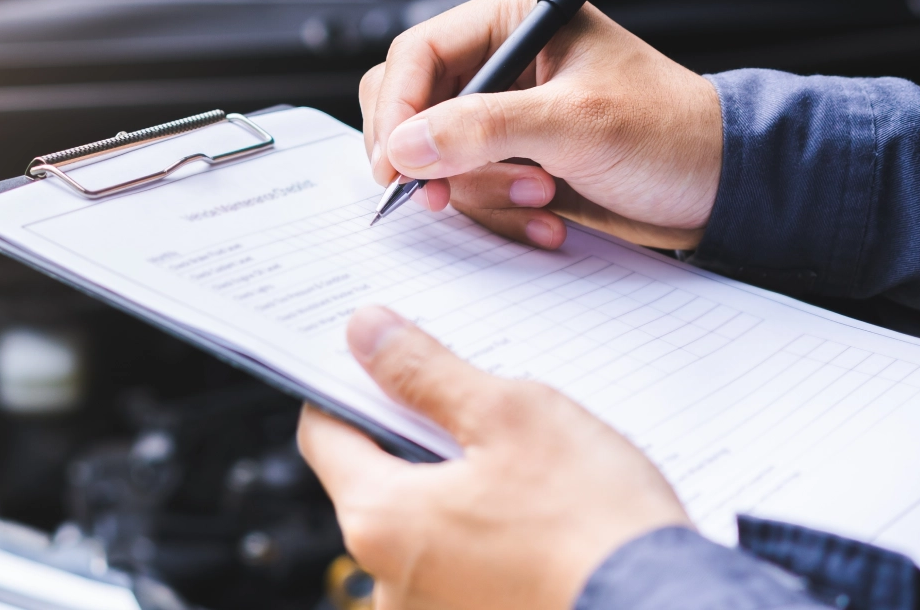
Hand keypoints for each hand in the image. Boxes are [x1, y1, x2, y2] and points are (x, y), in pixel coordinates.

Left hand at [300, 307, 689, 609]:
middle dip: (417, 436)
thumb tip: (365, 335)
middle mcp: (388, 584)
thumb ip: (425, 372)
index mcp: (378, 523)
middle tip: (472, 400)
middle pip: (377, 482)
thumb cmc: (595, 523)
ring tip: (522, 461)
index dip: (347, 387)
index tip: (376, 360)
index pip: (324, 437)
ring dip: (459, 488)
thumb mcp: (509, 415)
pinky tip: (537, 512)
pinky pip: (463, 567)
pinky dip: (487, 535)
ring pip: (425, 527)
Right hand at [361, 0, 721, 249]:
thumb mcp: (576, 125)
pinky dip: (496, 211)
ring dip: (480, 192)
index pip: (416, 53)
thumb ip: (484, 130)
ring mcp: (503, 110)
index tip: (395, 167)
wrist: (720, 187)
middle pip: (412, 105)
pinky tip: (545, 218)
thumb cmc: (670, 134)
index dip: (396, 111)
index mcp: (514, 18)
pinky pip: (465, 186)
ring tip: (543, 197)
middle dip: (437, 158)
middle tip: (453, 195)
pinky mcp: (510, 155)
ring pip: (434, 155)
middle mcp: (500, 57)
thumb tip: (404, 148)